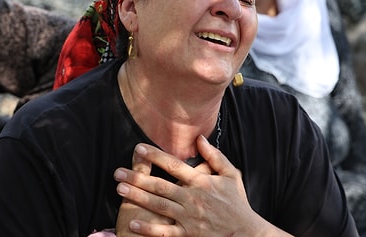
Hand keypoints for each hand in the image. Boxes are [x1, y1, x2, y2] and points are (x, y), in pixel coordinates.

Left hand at [114, 136, 291, 235]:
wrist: (247, 234)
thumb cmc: (238, 203)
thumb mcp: (231, 175)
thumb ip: (215, 156)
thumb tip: (200, 138)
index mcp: (201, 182)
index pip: (174, 165)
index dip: (155, 156)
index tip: (138, 148)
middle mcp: (192, 198)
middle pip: (159, 185)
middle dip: (137, 178)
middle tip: (117, 173)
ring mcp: (189, 217)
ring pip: (158, 205)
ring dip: (138, 197)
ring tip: (120, 190)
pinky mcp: (188, 235)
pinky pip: (165, 231)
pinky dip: (148, 228)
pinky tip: (132, 221)